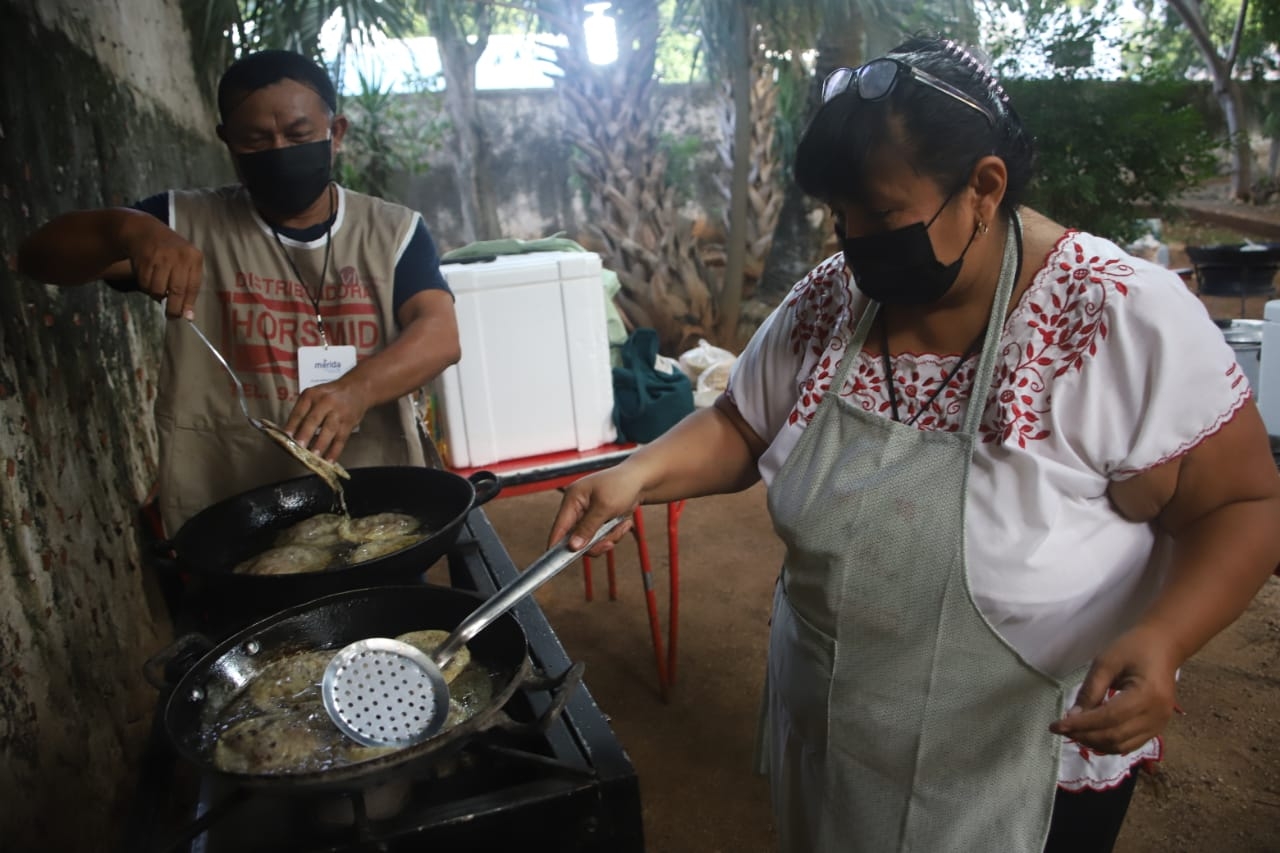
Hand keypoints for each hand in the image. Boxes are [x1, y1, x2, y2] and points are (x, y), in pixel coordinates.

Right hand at [120, 215, 203, 319]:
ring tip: (158, 288)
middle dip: (174, 308)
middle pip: (177, 290)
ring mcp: (161, 257)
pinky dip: (146, 286)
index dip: (189, 303)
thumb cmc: (171, 254)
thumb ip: (188, 287)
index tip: (187, 317)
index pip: (193, 286)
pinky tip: (148, 277)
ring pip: (158, 289)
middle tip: (171, 316)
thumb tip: (188, 315)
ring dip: (157, 295)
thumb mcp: (186, 264)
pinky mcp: (144, 259)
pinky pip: (145, 283)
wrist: (145, 231)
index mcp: (194, 257)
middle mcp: (179, 256)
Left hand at [284, 377, 370, 460]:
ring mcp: (338, 413)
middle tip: (298, 447)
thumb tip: (291, 434)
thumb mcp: (315, 395)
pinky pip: (341, 439)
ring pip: (329, 430)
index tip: (284, 437)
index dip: (292, 425)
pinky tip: (329, 461)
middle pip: (314, 420)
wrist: (358, 388)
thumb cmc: (331, 394)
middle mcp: (325, 402)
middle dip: (305, 434)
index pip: (299, 412)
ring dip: (321, 444)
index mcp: (312, 395)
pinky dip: (335, 451)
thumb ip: (304, 411)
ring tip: (314, 457)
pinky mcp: (349, 423)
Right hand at [549, 466, 644, 554]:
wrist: (642, 480)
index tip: (559, 562)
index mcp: (572, 498)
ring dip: (608, 538)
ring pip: (591, 541)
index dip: (557, 545)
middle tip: (610, 543)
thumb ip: (587, 528)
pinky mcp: (598, 521)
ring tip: (622, 526)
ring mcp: (588, 515)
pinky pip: (601, 537)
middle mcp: (577, 508)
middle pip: (576, 539)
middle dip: (596, 542)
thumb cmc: (622, 485)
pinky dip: (614, 534)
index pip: (559, 527)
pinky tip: (624, 523)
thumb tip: (572, 547)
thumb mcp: (604, 507)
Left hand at [1048, 625, 1179, 754]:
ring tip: (1074, 732)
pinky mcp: (1157, 728)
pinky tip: (1091, 734)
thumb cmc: (1134, 648)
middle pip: (1115, 736)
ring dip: (1095, 743)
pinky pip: (1130, 744)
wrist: (1164, 647)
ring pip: (1122, 746)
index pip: (1108, 718)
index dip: (1081, 725)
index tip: (1057, 726)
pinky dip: (1108, 743)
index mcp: (1147, 695)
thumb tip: (1073, 716)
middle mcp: (1157, 715)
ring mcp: (1159, 725)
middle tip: (1061, 729)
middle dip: (1085, 735)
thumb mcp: (1106, 662)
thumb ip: (1090, 690)